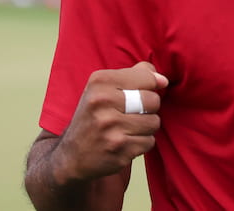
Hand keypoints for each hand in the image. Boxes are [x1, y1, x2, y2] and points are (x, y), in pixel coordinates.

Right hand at [51, 61, 168, 183]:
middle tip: (131, 113)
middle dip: (148, 108)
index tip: (141, 92)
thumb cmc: (94, 116)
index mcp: (99, 82)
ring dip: (146, 127)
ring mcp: (110, 128)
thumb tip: (163, 79)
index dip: (151, 86)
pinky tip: (124, 143)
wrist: (71, 156)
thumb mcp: (104, 88)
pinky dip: (141, 144)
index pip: (146, 77)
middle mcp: (102, 102)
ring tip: (127, 129)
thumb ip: (134, 76)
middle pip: (153, 100)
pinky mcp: (118, 150)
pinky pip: (149, 142)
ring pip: (154, 122)